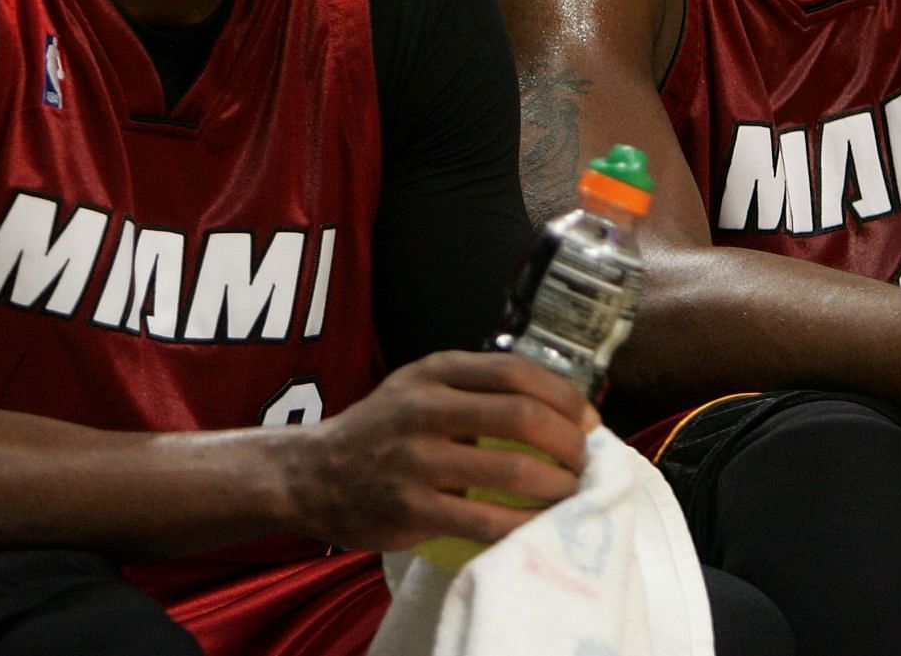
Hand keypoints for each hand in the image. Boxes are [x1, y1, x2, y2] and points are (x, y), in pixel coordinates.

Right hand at [279, 351, 595, 550]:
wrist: (312, 474)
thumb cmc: (382, 431)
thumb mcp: (421, 387)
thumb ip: (476, 388)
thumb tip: (559, 409)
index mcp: (436, 372)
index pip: (517, 371)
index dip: (564, 395)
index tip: (588, 419)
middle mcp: (426, 408)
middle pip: (523, 416)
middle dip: (569, 442)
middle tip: (584, 462)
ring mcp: (417, 460)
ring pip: (513, 469)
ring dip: (557, 485)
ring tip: (570, 494)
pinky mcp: (411, 509)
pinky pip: (485, 520)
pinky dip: (523, 525)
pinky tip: (538, 527)